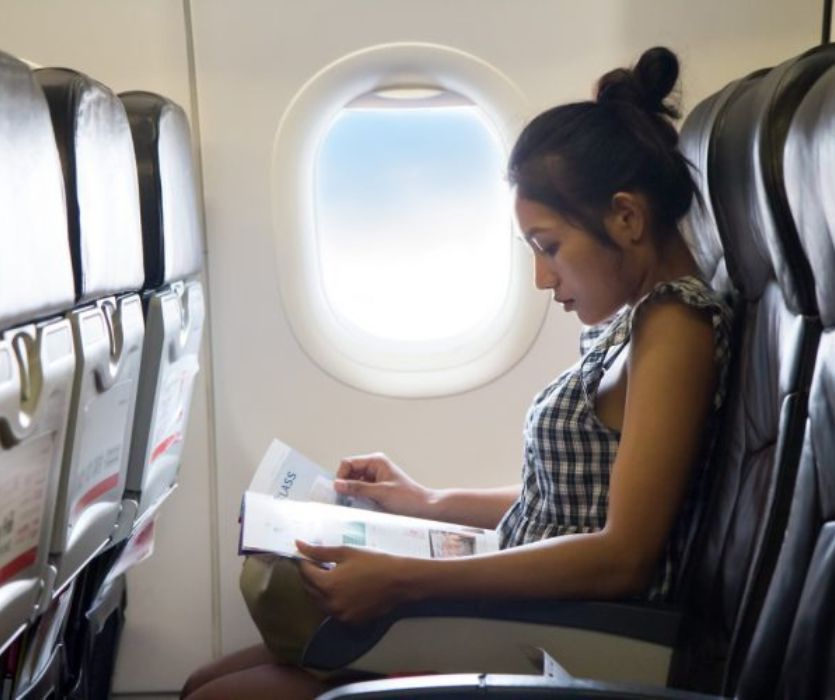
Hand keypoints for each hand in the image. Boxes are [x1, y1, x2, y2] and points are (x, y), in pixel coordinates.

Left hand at [295, 541, 409, 623]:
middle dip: (310, 575)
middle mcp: (329, 604)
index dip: (305, 561)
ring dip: (320, 589)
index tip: (308, 554)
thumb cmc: (372, 562)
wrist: (398, 581)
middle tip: (318, 563)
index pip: (305, 572)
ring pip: (320, 602)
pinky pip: (333, 610)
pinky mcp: (350, 621)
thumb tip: (298, 545)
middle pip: (309, 589)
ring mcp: (340, 615)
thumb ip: (319, 551)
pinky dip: (333, 600)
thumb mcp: (345, 553)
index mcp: (326, 585)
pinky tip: (343, 589)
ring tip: (331, 575)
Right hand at [335, 453, 432, 517]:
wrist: (423, 508)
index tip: (340, 492)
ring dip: (351, 494)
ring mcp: (374, 478)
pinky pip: (359, 492)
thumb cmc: (408, 498)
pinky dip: (357, 499)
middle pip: (348, 473)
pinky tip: (361, 507)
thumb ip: (358, 488)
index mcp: (376, 461)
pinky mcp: (375, 489)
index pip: (348, 463)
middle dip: (345, 486)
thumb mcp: (380, 493)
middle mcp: (374, 467)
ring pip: (353, 484)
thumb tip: (338, 484)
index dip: (341, 476)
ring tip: (355, 505)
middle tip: (345, 501)